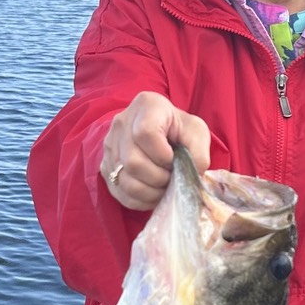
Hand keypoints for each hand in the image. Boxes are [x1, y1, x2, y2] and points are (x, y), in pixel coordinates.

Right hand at [100, 91, 210, 209]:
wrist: (162, 132)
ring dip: (150, 191)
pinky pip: (119, 191)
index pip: (145, 133)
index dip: (162, 155)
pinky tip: (153, 192)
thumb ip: (198, 153)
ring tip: (163, 186)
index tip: (173, 159)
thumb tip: (190, 177)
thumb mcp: (196, 133)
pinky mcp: (105, 166)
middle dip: (158, 178)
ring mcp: (109, 145)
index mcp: (147, 105)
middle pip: (133, 162)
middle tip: (171, 177)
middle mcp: (121, 123)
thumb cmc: (180, 130)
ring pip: (125, 180)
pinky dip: (140, 199)